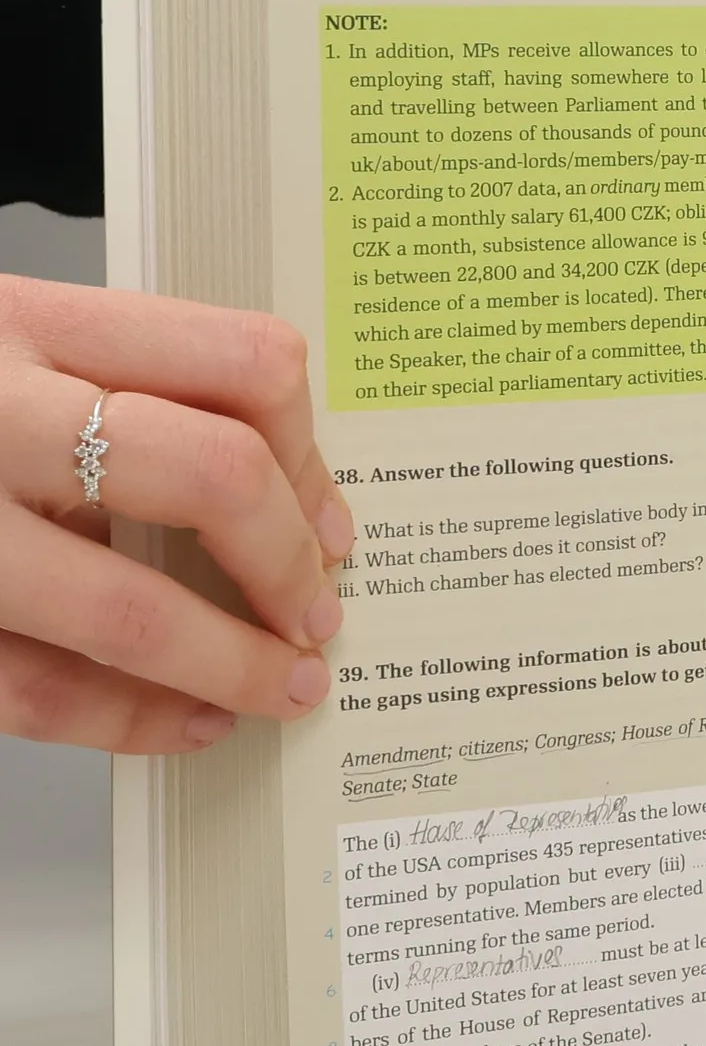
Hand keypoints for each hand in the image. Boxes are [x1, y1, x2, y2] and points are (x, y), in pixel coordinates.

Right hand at [0, 275, 352, 752]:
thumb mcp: (2, 354)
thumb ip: (115, 399)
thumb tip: (279, 508)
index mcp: (25, 321)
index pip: (239, 362)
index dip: (311, 459)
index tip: (333, 526)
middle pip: (208, 472)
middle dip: (286, 564)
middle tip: (318, 616)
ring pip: (122, 603)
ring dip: (225, 664)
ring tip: (277, 690)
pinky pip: (30, 686)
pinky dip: (128, 719)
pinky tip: (183, 723)